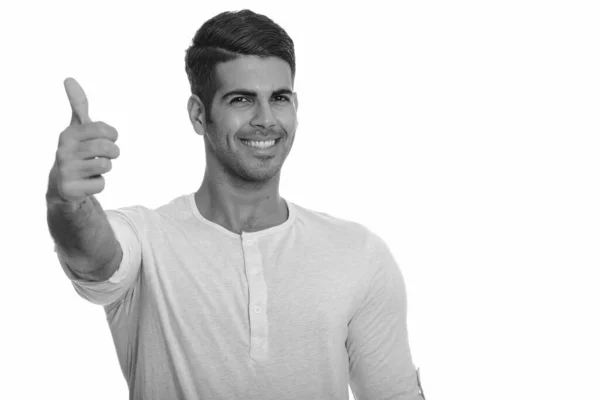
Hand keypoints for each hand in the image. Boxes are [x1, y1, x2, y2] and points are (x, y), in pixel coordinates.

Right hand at [46, 78, 119, 204]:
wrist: (62, 183)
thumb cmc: (76, 151)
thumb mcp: (77, 128)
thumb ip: (78, 105)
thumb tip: (69, 79)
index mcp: (69, 134)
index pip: (103, 130)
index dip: (112, 135)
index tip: (109, 138)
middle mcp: (63, 150)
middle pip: (106, 148)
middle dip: (112, 152)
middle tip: (106, 155)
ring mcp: (65, 170)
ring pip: (105, 166)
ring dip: (105, 168)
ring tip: (93, 168)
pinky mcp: (70, 189)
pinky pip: (100, 184)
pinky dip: (98, 184)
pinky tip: (87, 182)